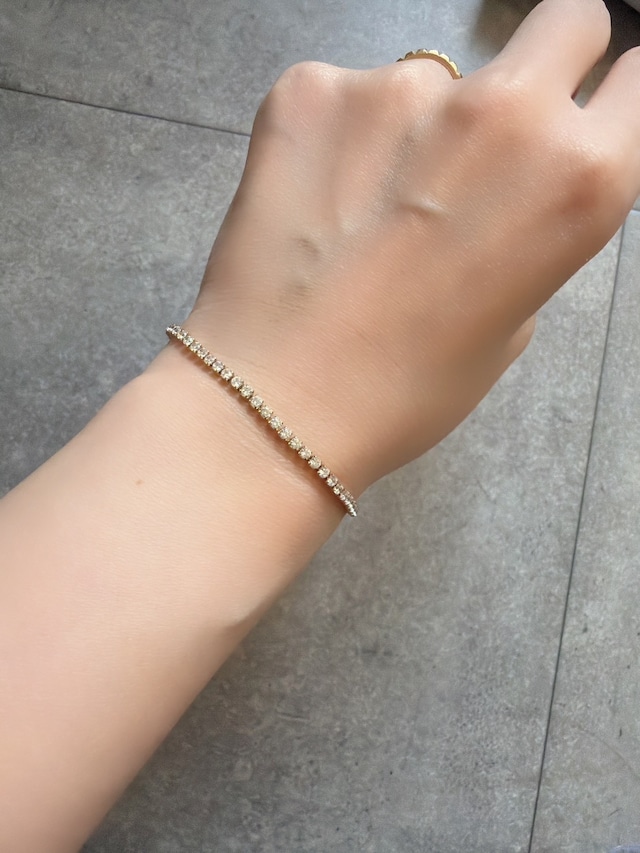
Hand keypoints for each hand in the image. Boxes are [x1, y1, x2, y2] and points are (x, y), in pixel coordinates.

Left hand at [179, 0, 639, 495]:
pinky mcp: (312, 88)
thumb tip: (505, 197)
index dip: (609, 96)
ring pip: (435, 77)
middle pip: (564, 21)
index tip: (586, 109)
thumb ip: (528, 236)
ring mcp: (402, 86)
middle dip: (547, 63)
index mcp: (578, 179)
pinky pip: (345, 96)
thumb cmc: (407, 390)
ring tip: (364, 212)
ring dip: (417, 127)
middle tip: (491, 135)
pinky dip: (338, 139)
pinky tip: (312, 205)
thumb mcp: (510, 325)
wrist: (277, 403)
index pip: (636, 78)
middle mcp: (505, 110)